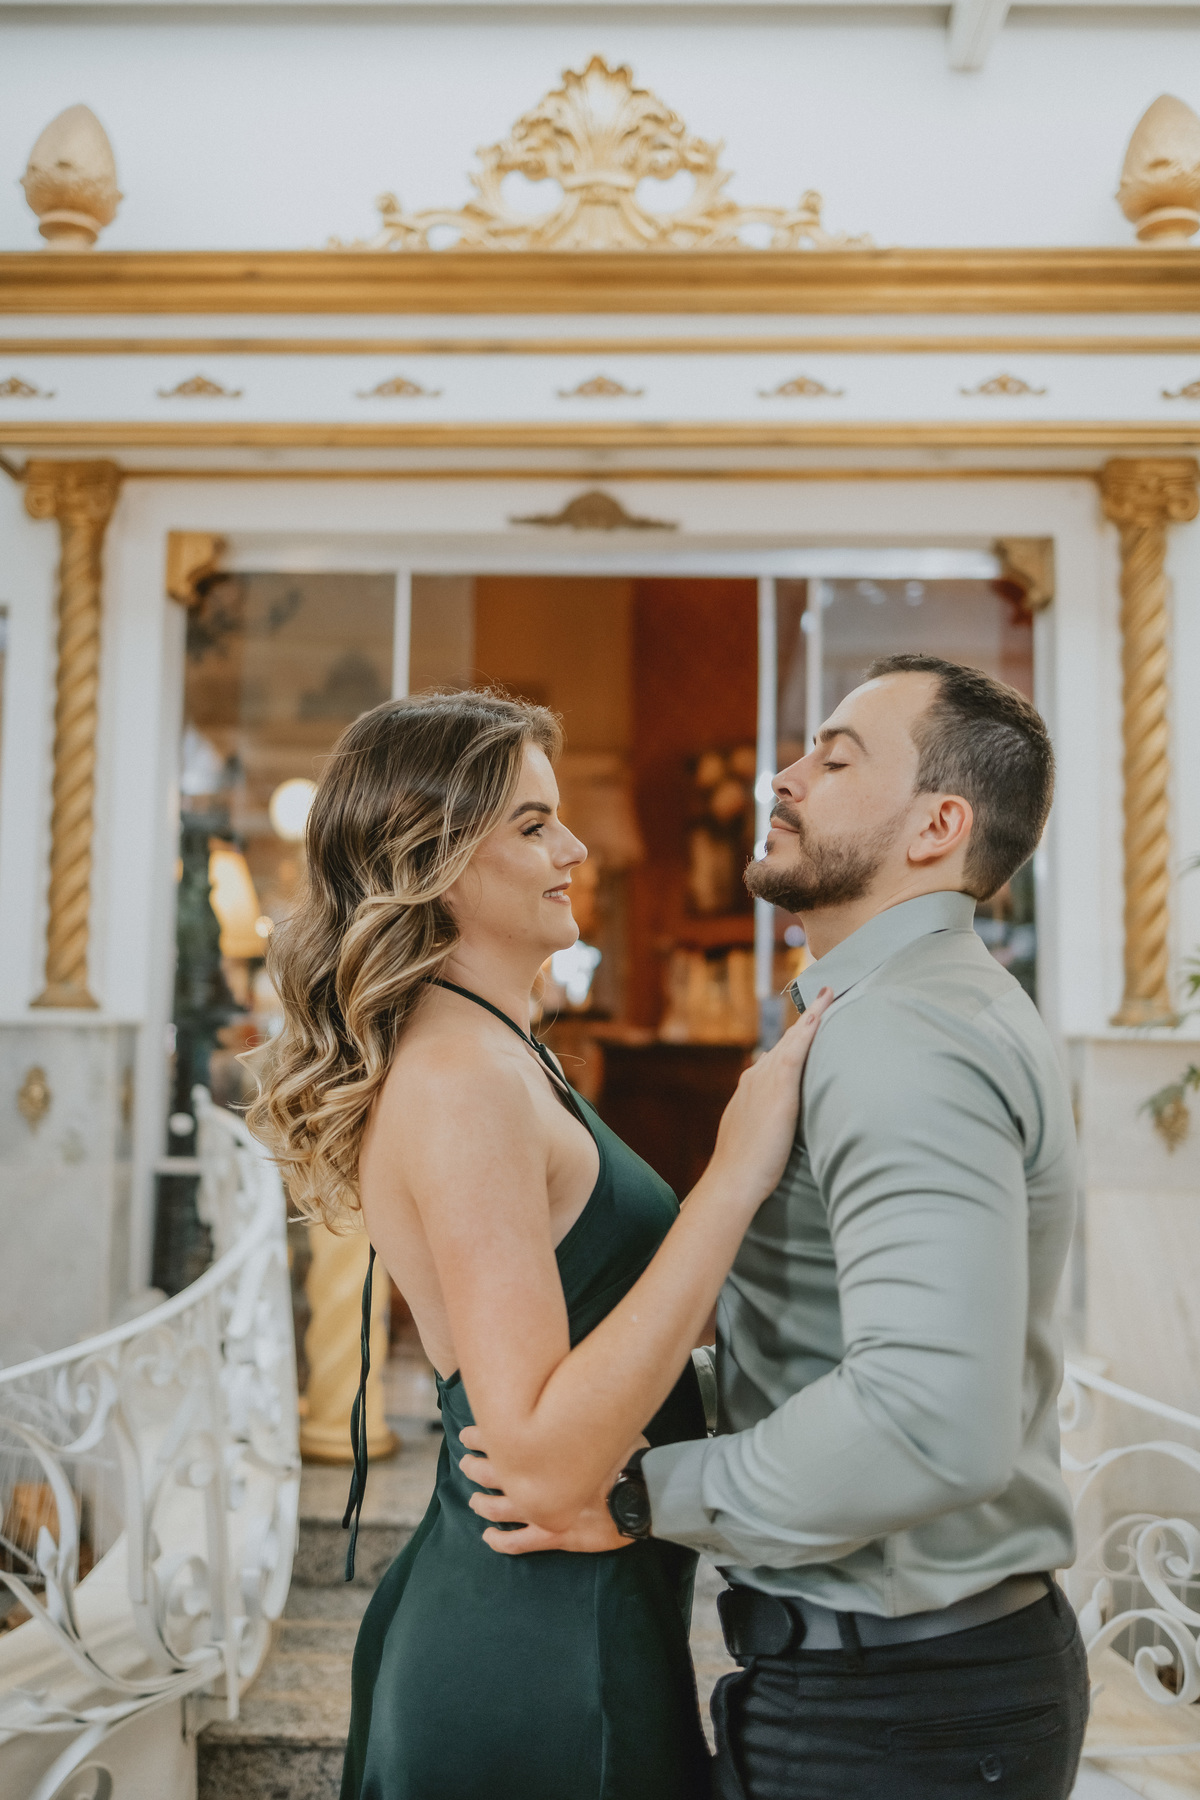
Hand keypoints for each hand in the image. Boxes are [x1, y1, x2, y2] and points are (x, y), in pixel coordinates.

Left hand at [459, 1426, 633, 1555]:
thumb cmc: (626, 1456)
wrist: (640, 1495)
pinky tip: (489, 1537)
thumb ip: (579, 1415)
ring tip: (474, 1500)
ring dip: (481, 1503)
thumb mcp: (602, 1423)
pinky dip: (499, 1541)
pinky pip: (518, 1542)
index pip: (500, 1439)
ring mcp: (543, 1510)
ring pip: (497, 1508)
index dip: (480, 1436)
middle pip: (492, 1472)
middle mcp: (538, 1481)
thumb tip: (574, 1388)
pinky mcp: (554, 1534)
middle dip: (475, 1467)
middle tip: (467, 1462)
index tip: (468, 1433)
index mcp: (545, 1452)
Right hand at [707, 987, 832, 1208]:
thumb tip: (781, 1123)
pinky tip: (823, 1010)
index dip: (794, 1040)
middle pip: (785, 1043)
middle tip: (823, 996)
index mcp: (751, 1088)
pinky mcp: (779, 1086)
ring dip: (810, 1017)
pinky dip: (810, 1026)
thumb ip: (768, 1124)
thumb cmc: (748, 1168)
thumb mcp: (756, 1137)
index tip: (806, 1025)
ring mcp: (766, 1079)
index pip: (777, 1058)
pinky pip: (797, 1048)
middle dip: (804, 1022)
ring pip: (792, 1040)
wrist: (734, 1178)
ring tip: (827, 995)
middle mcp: (757, 1077)